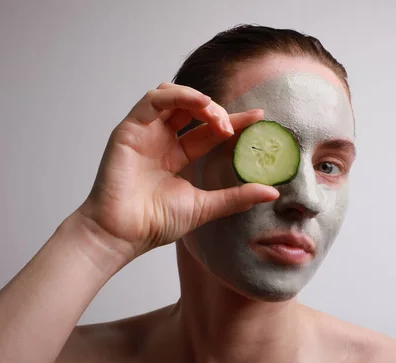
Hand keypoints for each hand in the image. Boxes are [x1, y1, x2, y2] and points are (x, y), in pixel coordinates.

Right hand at [77, 82, 278, 265]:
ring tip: (218, 118)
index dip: (234, 121)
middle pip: (193, 109)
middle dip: (218, 112)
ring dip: (200, 100)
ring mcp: (145, 133)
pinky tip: (200, 104)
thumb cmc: (156, 223)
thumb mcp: (206, 206)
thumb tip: (272, 193)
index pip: (209, 131)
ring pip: (173, 97)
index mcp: (176, 156)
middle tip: (233, 127)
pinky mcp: (129, 129)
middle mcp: (161, 140)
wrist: (123, 234)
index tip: (259, 116)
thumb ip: (237, 197)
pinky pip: (153, 100)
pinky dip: (178, 95)